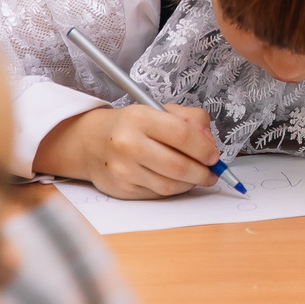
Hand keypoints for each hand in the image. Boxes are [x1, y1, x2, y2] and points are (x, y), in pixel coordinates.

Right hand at [37, 102, 218, 197]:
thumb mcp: (159, 110)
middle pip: (178, 165)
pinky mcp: (122, 188)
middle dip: (203, 172)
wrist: (90, 142)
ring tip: (198, 177)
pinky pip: (158, 194)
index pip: (182, 135)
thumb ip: (191, 119)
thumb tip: (210, 142)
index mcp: (140, 118)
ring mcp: (123, 169)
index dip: (204, 149)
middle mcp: (128, 144)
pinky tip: (178, 181)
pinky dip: (174, 189)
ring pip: (170, 184)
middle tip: (212, 172)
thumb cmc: (130, 126)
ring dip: (191, 183)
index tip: (214, 155)